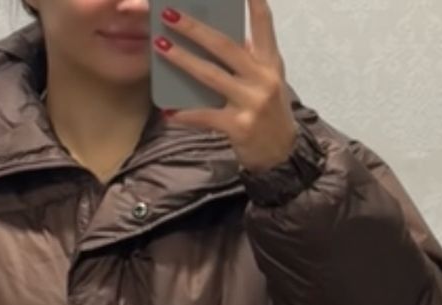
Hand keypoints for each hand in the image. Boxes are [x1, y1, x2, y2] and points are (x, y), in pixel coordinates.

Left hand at [155, 0, 298, 173]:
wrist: (281, 154)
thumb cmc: (268, 113)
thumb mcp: (267, 82)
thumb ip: (249, 61)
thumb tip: (219, 39)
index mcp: (270, 63)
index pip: (264, 25)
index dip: (254, 3)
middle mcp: (263, 78)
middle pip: (225, 46)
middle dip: (195, 29)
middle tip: (170, 14)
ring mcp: (252, 102)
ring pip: (210, 76)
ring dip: (182, 60)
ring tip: (160, 47)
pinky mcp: (239, 126)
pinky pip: (205, 116)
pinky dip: (186, 114)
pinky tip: (169, 111)